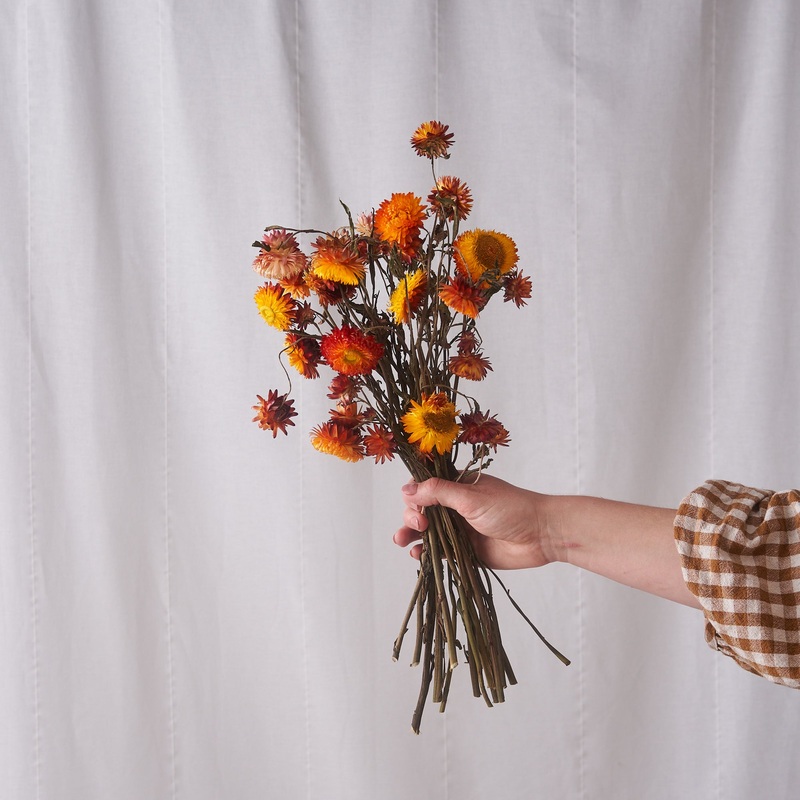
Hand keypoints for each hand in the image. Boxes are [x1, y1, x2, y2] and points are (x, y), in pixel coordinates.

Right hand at [393, 474, 556, 569]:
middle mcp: (455, 506)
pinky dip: (425, 553)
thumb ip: (438, 492)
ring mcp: (459, 529)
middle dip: (412, 516)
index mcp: (457, 486)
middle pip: (421, 509)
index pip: (424, 487)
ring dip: (411, 535)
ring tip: (401, 540)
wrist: (541, 535)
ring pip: (427, 532)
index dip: (414, 496)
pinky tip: (418, 555)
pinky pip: (439, 551)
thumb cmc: (511, 508)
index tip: (417, 507)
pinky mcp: (464, 550)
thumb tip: (406, 489)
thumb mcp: (471, 497)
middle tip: (420, 525)